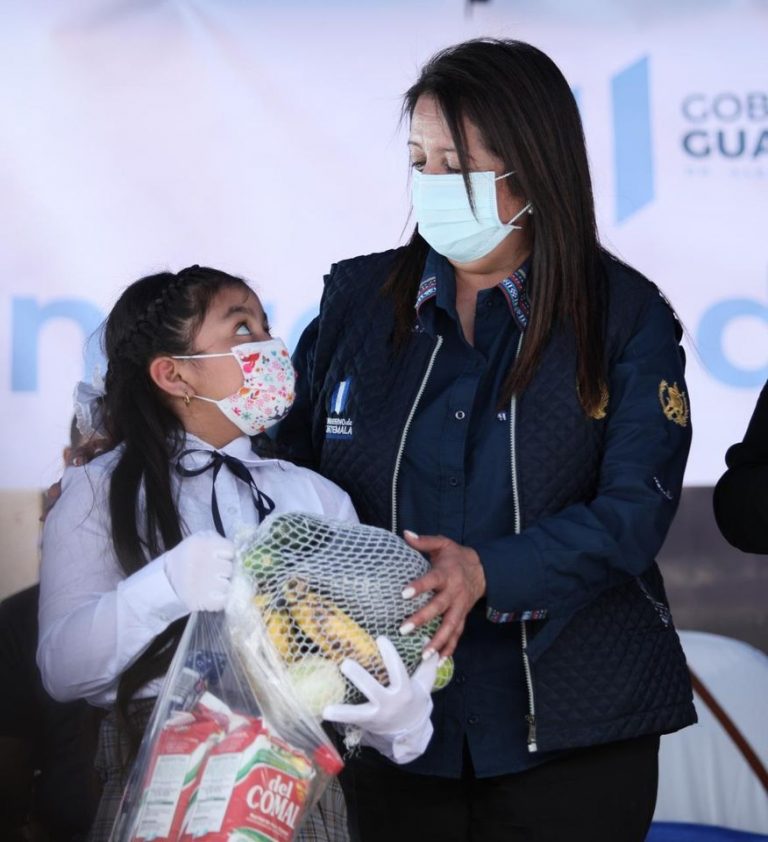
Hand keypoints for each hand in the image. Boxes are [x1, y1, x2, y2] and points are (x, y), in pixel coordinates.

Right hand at [163, 530, 234, 611]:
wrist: (166, 580)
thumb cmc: (188, 558)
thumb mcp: (199, 540)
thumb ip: (218, 541)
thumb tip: (237, 551)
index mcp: (203, 545)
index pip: (231, 550)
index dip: (228, 555)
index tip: (222, 558)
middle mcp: (204, 563)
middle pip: (230, 569)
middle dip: (225, 571)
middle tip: (216, 573)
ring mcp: (202, 583)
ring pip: (228, 585)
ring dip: (223, 586)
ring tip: (213, 584)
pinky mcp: (201, 600)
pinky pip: (223, 601)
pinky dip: (220, 599)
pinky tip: (213, 595)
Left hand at [322, 636, 437, 763]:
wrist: (411, 731)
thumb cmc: (414, 701)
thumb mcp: (424, 684)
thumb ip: (426, 664)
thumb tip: (426, 639)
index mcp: (404, 691)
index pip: (397, 670)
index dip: (390, 654)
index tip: (380, 638)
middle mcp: (390, 704)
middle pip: (374, 690)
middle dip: (360, 678)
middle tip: (345, 663)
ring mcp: (377, 716)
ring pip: (359, 713)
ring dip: (343, 711)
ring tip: (327, 707)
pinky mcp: (367, 723)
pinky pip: (351, 721)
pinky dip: (338, 717)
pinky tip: (323, 711)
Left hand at [400, 531, 485, 658]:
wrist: (483, 570)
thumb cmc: (456, 557)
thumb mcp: (443, 544)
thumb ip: (424, 541)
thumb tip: (405, 534)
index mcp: (447, 574)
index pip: (432, 580)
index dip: (418, 586)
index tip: (403, 593)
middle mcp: (454, 592)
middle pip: (438, 608)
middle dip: (422, 619)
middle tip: (404, 629)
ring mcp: (459, 607)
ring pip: (450, 626)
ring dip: (438, 641)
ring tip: (424, 654)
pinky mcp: (462, 617)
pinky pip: (457, 635)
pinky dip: (450, 649)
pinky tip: (439, 662)